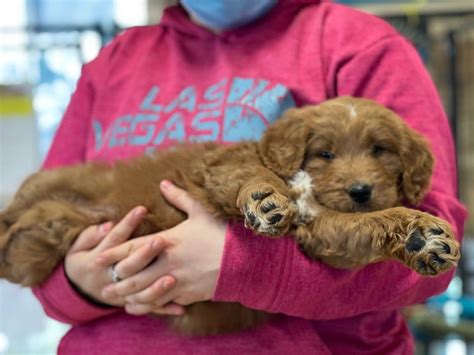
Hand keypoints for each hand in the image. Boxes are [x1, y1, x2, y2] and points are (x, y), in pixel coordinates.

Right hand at [64, 206, 169, 306]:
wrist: (77, 292)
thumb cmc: (82, 260)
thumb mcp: (77, 248)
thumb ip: (90, 235)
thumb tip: (107, 225)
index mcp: (96, 260)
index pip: (114, 239)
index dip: (127, 224)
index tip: (142, 209)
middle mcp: (109, 278)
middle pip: (129, 266)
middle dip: (145, 253)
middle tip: (162, 240)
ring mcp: (121, 294)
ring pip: (139, 292)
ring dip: (155, 286)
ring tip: (172, 277)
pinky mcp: (130, 303)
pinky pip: (149, 308)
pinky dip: (165, 308)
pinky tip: (182, 306)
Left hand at [98, 181, 226, 314]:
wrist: (242, 261)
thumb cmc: (220, 234)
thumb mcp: (200, 212)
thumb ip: (179, 197)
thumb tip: (164, 183)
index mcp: (167, 242)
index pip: (132, 248)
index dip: (112, 253)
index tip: (98, 257)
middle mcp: (166, 263)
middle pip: (131, 275)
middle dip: (114, 281)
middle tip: (101, 286)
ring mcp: (175, 281)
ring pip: (143, 293)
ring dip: (126, 297)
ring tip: (114, 300)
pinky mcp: (185, 294)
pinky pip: (160, 303)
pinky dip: (147, 306)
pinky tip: (139, 307)